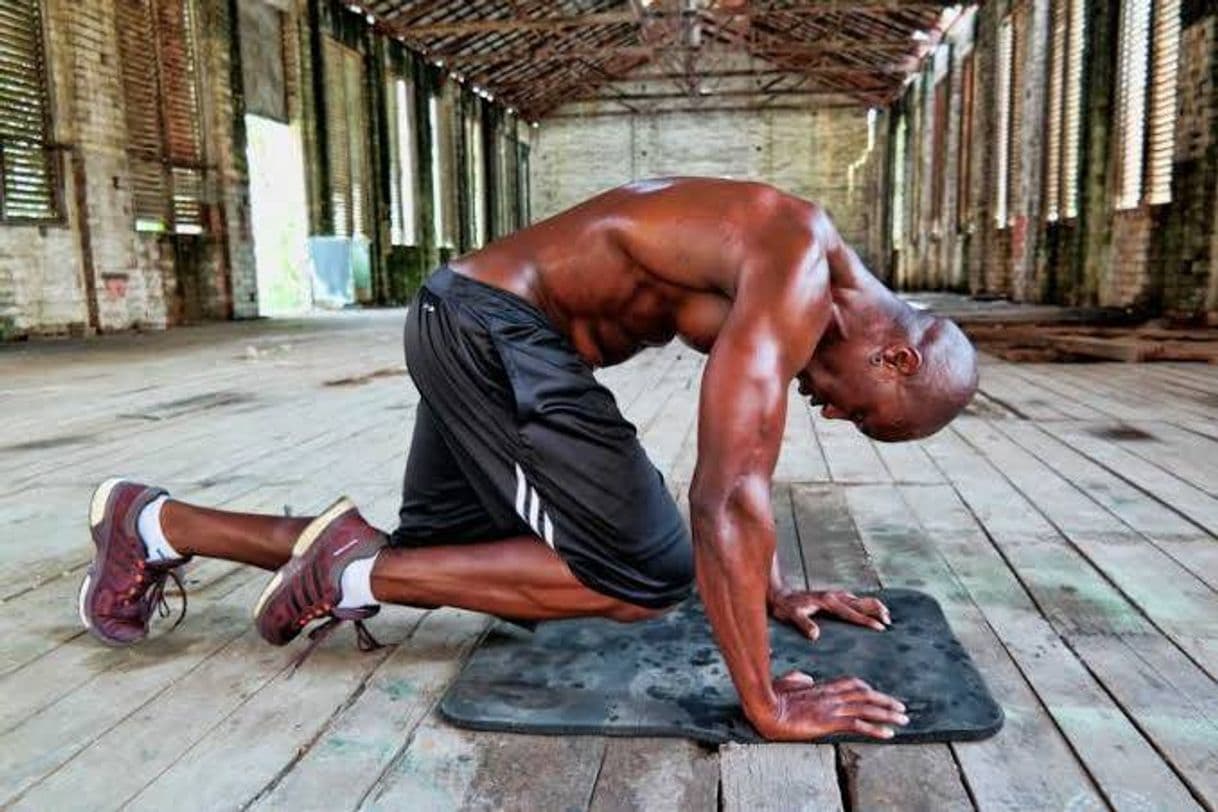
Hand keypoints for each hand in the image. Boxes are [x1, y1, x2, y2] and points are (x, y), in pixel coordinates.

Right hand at [753, 671, 908, 740]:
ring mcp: (831, 708)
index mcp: (820, 688)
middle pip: (865, 696)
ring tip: (903, 720)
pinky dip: (875, 729)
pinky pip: (858, 725)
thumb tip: (808, 679)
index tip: (878, 695)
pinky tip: (888, 734)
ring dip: (888, 714)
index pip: (851, 684)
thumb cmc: (769, 698)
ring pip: (867, 709)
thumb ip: (797, 680)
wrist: (764, 708)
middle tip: (902, 708)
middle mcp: (830, 696)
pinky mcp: (829, 721)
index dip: (867, 689)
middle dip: (885, 701)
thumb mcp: (784, 684)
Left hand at [769, 589, 890, 639]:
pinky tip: (869, 610)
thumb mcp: (791, 615)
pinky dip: (865, 604)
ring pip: (860, 599)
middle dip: (877, 611)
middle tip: (889, 622)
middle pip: (861, 602)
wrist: (778, 594)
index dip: (866, 621)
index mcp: (827, 602)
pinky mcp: (832, 596)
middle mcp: (834, 596)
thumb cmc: (785, 607)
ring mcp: (834, 595)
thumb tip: (815, 635)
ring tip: (886, 616)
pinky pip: (853, 599)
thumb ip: (803, 624)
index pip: (852, 612)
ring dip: (873, 606)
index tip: (881, 628)